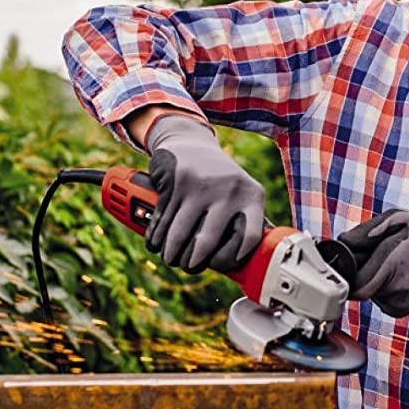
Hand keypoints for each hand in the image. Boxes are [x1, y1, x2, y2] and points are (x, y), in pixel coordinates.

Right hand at [142, 114, 265, 273]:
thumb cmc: (219, 179)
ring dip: (171, 252)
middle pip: (208, 241)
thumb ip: (242, 221)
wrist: (190, 142)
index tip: (220, 266)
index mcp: (252, 196)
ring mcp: (202, 185)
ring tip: (170, 258)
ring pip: (180, 233)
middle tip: (187, 266)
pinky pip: (164, 219)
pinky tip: (156, 243)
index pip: (250, 236)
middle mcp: (230, 190)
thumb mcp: (239, 192)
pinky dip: (157, 236)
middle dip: (193, 262)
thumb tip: (238, 266)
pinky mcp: (177, 182)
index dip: (234, 258)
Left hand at [336, 210, 408, 316]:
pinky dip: (381, 286)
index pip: (354, 278)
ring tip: (392, 263)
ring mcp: (397, 303)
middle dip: (358, 272)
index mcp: (394, 262)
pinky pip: (377, 298)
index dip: (347, 266)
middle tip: (370, 257)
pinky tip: (399, 276)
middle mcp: (395, 288)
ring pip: (366, 291)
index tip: (351, 255)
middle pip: (357, 287)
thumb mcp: (405, 218)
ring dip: (371, 277)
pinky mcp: (398, 311)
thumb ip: (371, 228)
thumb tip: (346, 241)